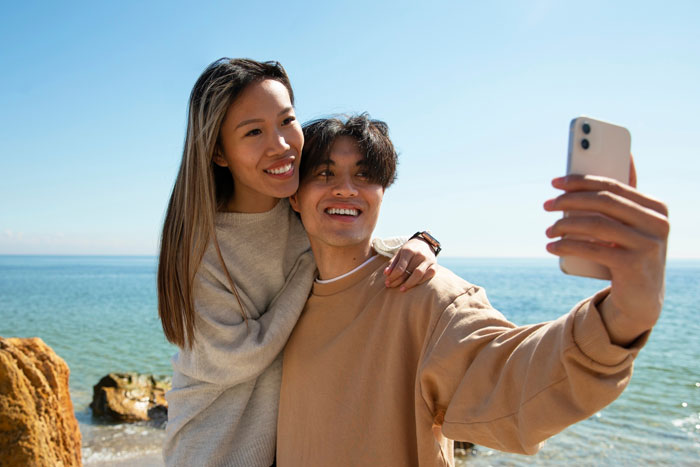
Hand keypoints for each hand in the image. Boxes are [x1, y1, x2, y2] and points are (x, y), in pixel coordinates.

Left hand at [384, 238, 437, 291]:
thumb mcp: (399, 253)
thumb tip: (386, 274)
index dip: (393, 276)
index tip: (387, 282)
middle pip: (408, 272)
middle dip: (398, 281)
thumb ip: (393, 263)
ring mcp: (428, 260)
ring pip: (419, 275)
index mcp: (409, 250)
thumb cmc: (409, 250)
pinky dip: (421, 281)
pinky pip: (429, 275)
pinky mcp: (435, 265)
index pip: (400, 267)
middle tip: (390, 286)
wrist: (424, 243)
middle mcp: (419, 255)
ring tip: (401, 289)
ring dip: (409, 284)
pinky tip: (414, 285)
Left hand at [543, 157, 668, 345]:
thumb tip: (611, 164)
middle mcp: (657, 223)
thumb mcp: (629, 227)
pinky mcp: (633, 265)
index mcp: (656, 207)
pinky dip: (567, 246)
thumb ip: (620, 201)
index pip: (613, 185)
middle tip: (546, 205)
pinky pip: (593, 249)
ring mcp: (647, 244)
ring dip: (565, 225)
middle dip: (569, 201)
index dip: (581, 181)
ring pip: (596, 224)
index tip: (555, 182)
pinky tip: (552, 247)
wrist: (641, 299)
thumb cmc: (629, 255)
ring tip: (548, 231)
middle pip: (603, 202)